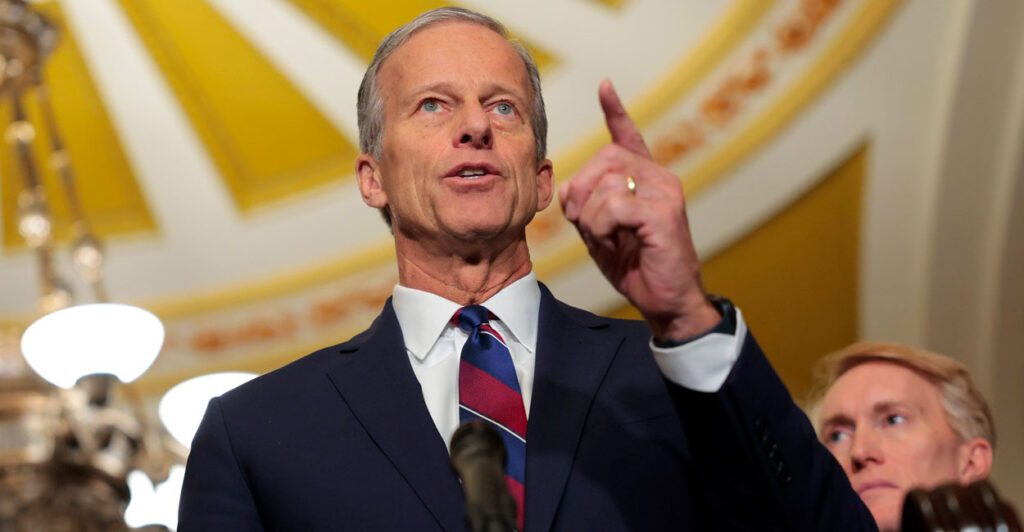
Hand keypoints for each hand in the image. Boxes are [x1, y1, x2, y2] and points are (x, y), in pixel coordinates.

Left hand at [558, 80, 719, 340]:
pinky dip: (602, 226)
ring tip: (604, 238)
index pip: (629, 137)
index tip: (605, 86)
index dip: (615, 112)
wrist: (666, 301)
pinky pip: (614, 205)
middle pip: (604, 159)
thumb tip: (567, 188)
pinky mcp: (664, 213)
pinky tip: (612, 241)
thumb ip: (588, 205)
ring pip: (606, 183)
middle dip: (581, 189)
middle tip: (581, 221)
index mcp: (646, 181)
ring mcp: (666, 193)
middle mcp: (660, 179)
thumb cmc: (636, 267)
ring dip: (591, 216)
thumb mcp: (603, 232)